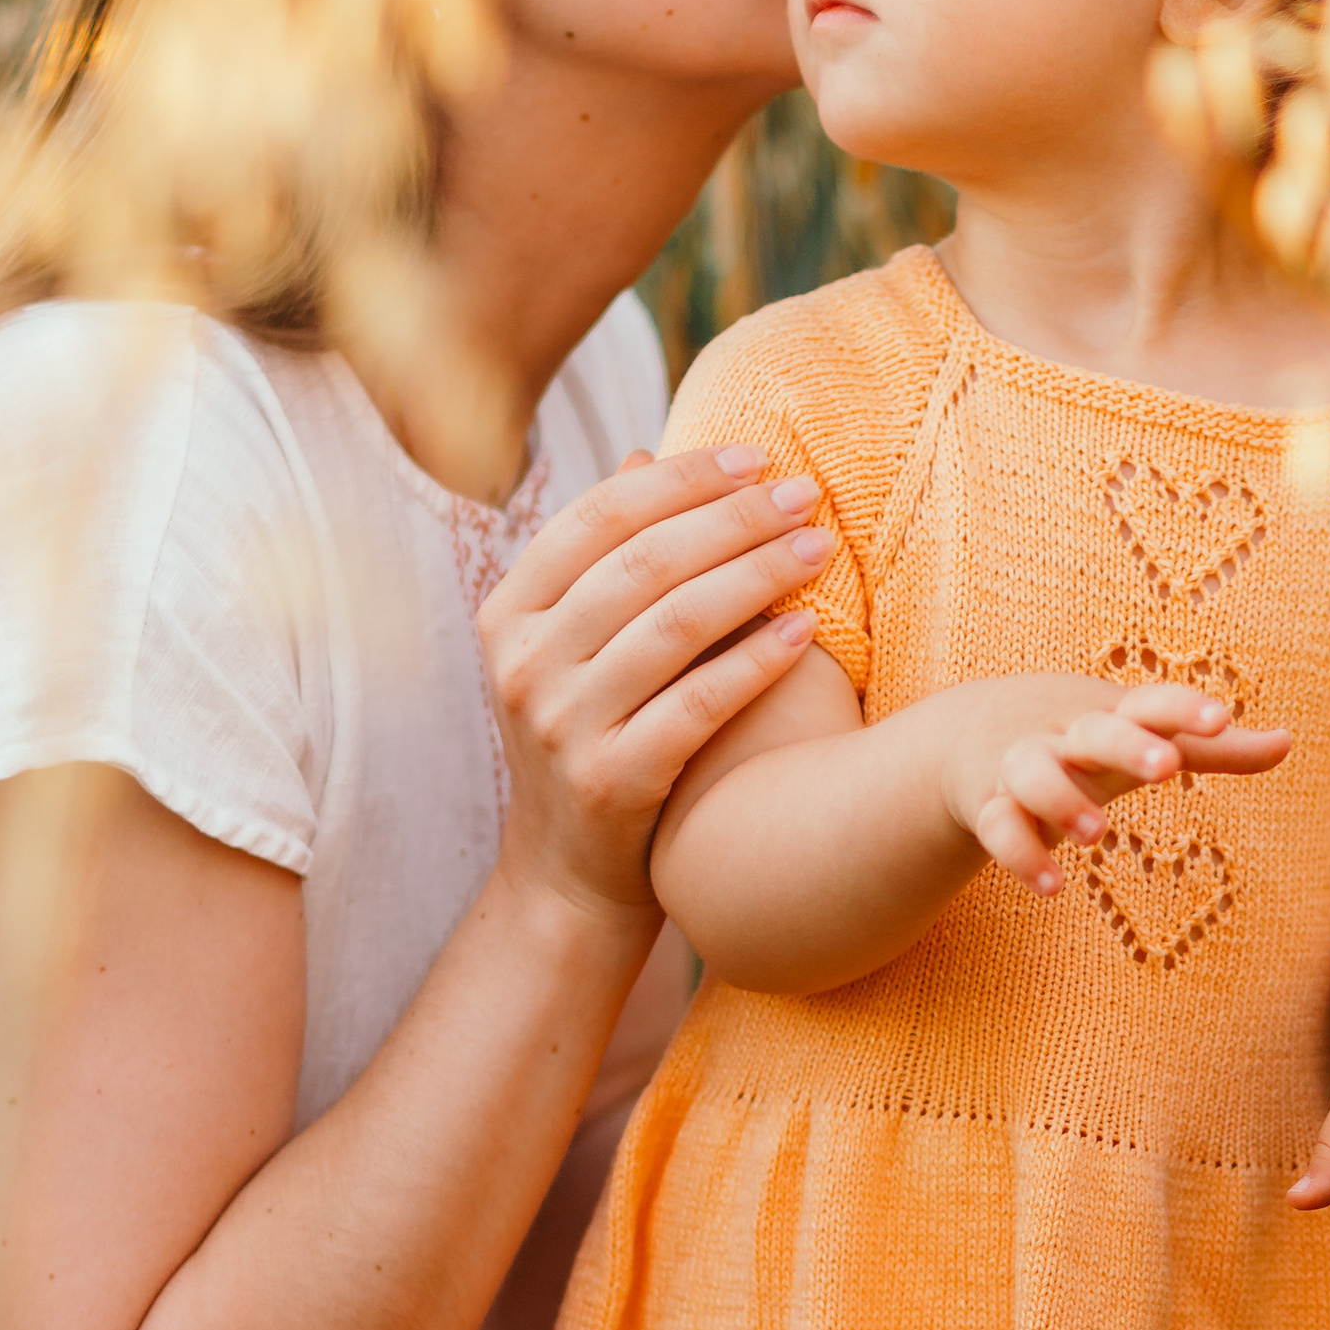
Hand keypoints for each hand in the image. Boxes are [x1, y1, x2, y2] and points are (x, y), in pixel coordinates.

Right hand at [481, 445, 828, 928]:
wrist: (568, 874)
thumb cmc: (593, 735)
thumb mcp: (577, 645)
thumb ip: (608, 559)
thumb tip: (645, 455)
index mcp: (512, 610)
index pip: (599, 516)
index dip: (682, 479)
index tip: (756, 458)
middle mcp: (525, 662)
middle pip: (643, 563)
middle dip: (733, 519)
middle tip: (806, 496)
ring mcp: (562, 725)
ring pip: (673, 626)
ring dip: (756, 576)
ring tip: (818, 551)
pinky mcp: (610, 782)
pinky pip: (696, 706)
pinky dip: (754, 663)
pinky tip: (805, 633)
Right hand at [945, 681, 1291, 892]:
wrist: (967, 734)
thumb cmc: (1083, 739)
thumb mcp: (1144, 737)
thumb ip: (1215, 747)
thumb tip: (1290, 742)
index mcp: (1113, 714)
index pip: (1151, 702)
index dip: (1184, 710)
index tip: (1220, 718)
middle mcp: (1067, 735)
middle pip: (1097, 732)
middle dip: (1128, 745)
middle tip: (1166, 766)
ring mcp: (1022, 766)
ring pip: (1034, 775)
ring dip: (1061, 800)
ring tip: (1097, 834)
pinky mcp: (989, 805)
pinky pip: (999, 828)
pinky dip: (1021, 856)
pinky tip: (1053, 887)